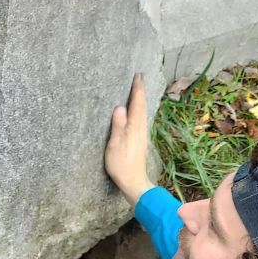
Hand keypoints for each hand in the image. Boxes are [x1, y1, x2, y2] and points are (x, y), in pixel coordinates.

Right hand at [105, 73, 154, 204]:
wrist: (133, 182)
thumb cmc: (121, 165)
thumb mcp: (115, 146)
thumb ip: (118, 127)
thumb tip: (119, 108)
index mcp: (134, 128)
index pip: (136, 104)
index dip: (137, 90)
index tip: (137, 76)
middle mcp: (141, 129)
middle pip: (142, 106)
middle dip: (140, 92)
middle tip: (139, 78)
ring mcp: (142, 135)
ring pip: (142, 112)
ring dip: (140, 100)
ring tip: (138, 91)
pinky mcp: (140, 140)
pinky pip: (140, 119)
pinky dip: (139, 110)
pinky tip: (136, 112)